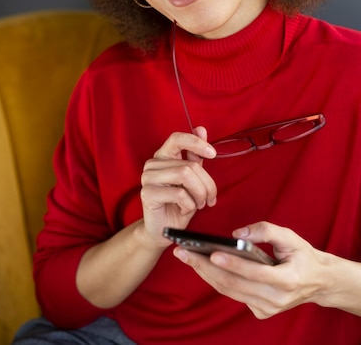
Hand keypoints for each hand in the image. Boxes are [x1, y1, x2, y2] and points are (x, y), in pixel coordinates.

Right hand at [140, 127, 216, 245]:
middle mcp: (152, 164)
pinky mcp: (147, 194)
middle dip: (207, 184)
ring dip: (199, 194)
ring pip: (185, 175)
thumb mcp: (192, 180)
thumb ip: (195, 156)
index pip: (177, 138)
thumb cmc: (178, 204)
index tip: (212, 153)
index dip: (196, 143)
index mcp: (163, 156)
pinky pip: (179, 193)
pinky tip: (185, 210)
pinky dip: (189, 204)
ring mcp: (147, 178)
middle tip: (210, 198)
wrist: (163, 230)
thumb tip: (201, 129)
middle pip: (189, 164)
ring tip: (199, 204)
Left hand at [173, 221, 326, 318]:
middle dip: (205, 267)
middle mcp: (276, 299)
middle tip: (184, 251)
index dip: (233, 264)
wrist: (318, 282)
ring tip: (186, 256)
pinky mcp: (260, 311)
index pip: (254, 273)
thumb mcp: (290, 237)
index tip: (212, 253)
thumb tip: (237, 234)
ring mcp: (267, 308)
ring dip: (205, 273)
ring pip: (230, 291)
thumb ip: (265, 231)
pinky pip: (233, 294)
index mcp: (287, 280)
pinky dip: (217, 279)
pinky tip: (202, 265)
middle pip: (234, 284)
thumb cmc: (302, 256)